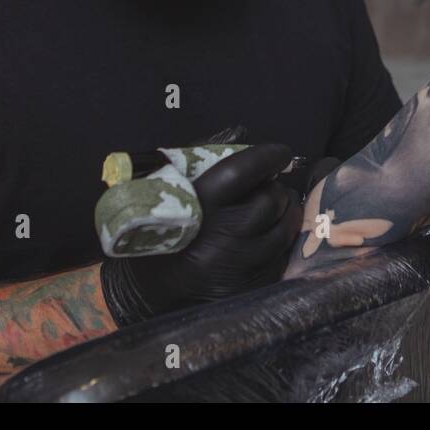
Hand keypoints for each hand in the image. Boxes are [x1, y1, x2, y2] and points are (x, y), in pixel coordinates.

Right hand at [100, 143, 300, 324]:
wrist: (144, 294)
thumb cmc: (153, 233)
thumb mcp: (165, 191)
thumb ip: (200, 160)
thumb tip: (241, 135)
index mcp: (196, 207)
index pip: (243, 170)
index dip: (268, 157)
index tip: (280, 153)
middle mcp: (221, 237)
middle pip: (270, 199)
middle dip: (274, 188)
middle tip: (268, 186)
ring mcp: (238, 266)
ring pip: (284, 227)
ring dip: (285, 212)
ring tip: (274, 207)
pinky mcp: (251, 287)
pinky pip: (281, 255)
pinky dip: (280, 241)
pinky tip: (267, 236)